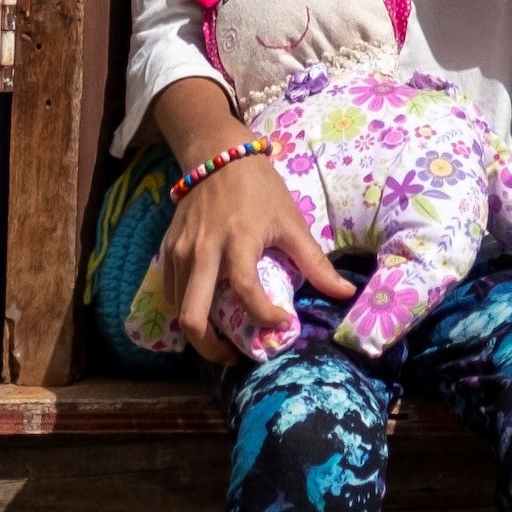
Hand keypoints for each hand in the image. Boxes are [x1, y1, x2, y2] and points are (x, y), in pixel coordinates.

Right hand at [159, 150, 354, 367]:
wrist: (217, 155)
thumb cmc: (259, 188)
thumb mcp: (291, 221)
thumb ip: (315, 262)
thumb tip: (345, 293)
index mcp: (238, 241)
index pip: (247, 292)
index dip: (265, 316)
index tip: (284, 324)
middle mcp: (203, 251)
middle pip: (193, 317)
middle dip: (212, 349)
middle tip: (235, 356)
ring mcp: (179, 252)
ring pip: (179, 310)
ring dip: (199, 332)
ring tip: (222, 339)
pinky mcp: (167, 249)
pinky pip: (171, 292)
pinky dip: (186, 310)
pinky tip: (206, 313)